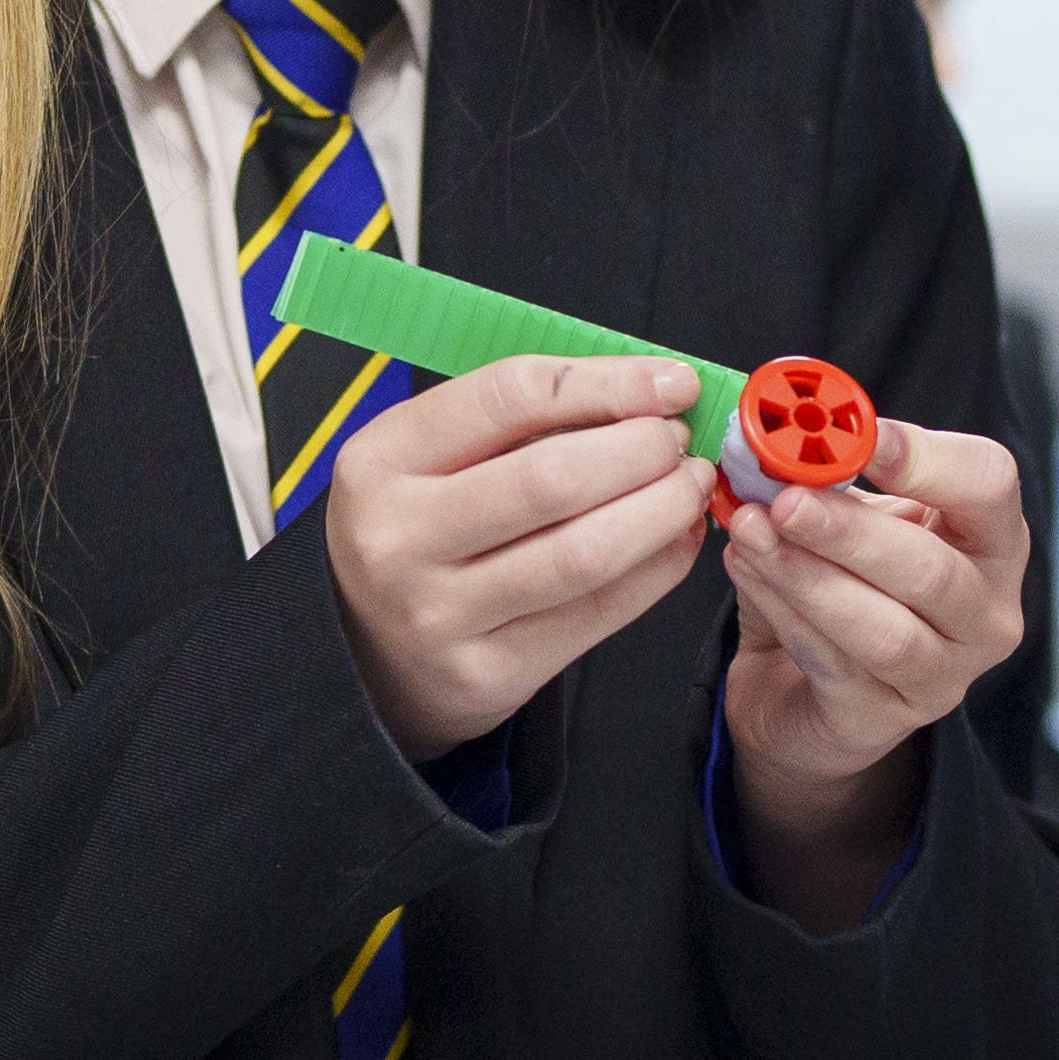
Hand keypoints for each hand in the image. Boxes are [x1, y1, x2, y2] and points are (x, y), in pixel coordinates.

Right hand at [321, 355, 715, 756]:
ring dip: (660, 511)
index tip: (671, 384)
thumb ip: (522, 420)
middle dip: (641, 450)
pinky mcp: (487, 675)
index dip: (608, 385)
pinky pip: (596, 614)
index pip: (511, 398)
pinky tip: (675, 540)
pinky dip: (656, 570)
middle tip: (679, 441)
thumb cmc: (419, 531)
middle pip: (553, 479)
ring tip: (689, 486)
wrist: (369, 656)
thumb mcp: (429, 458)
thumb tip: (648, 391)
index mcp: (381, 459)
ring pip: (583, 555)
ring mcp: (441, 616)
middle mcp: (399, 538)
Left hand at [718, 417, 1027, 929]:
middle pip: (934, 570)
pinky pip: (833, 663)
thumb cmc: (844, 586)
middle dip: (851, 530)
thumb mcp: (848, 521)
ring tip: (750, 532)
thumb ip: (826, 483)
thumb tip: (771, 442)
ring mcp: (943, 677)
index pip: (990, 486)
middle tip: (786, 498)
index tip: (864, 436)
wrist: (804, 696)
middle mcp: (986, 614)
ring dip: (808, 575)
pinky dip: (783, 610)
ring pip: (885, 629)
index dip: (929, 460)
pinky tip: (745, 570)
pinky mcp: (883, 721)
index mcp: (990, 541)